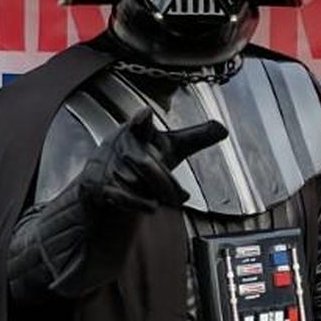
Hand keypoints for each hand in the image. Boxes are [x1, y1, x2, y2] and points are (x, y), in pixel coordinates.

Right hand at [79, 112, 228, 215]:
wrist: (102, 184)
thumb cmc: (140, 161)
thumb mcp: (169, 147)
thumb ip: (194, 138)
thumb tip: (222, 128)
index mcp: (136, 131)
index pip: (140, 125)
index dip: (142, 121)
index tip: (146, 114)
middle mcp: (119, 145)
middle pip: (145, 164)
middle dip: (166, 183)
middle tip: (183, 197)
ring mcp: (106, 165)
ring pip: (134, 182)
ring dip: (154, 194)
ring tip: (166, 200)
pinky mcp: (98, 185)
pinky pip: (120, 195)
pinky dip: (137, 202)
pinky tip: (151, 206)